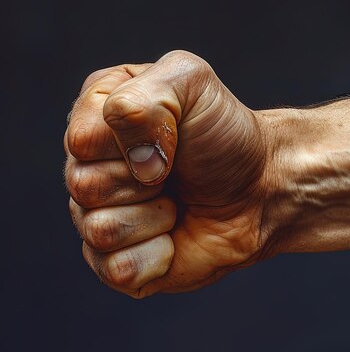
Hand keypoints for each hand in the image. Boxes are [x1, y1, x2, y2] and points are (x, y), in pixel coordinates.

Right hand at [65, 50, 275, 297]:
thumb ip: (144, 97)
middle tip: (175, 173)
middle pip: (84, 185)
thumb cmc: (226, 135)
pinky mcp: (119, 262)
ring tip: (177, 203)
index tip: (174, 138)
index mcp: (97, 117)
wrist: (264, 186)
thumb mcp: (191, 82)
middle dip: (146, 181)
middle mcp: (90, 167)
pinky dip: (158, 255)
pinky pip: (117, 269)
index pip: (83, 140)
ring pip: (99, 229)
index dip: (135, 143)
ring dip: (155, 217)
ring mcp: (100, 216)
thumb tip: (134, 161)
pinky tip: (175, 237)